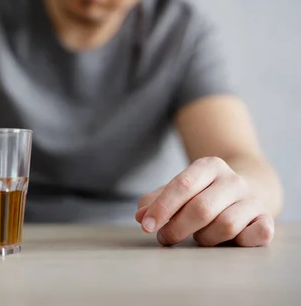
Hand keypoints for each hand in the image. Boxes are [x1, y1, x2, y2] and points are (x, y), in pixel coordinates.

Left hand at [135, 157, 274, 246]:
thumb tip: (140, 214)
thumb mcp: (180, 189)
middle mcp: (233, 180)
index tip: (146, 225)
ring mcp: (252, 199)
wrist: (249, 188)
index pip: (182, 185)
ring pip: (225, 226)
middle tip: (164, 238)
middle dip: (177, 228)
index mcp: (209, 166)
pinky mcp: (266, 219)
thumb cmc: (204, 192)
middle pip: (201, 208)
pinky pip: (258, 234)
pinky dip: (241, 241)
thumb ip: (157, 200)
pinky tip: (228, 242)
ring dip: (204, 238)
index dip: (162, 208)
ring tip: (197, 236)